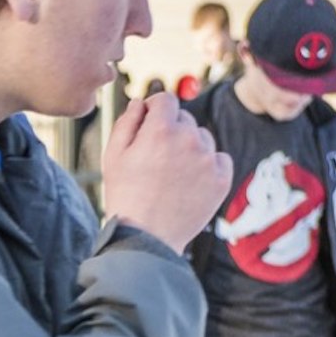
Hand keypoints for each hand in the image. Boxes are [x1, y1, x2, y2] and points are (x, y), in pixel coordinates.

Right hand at [96, 93, 229, 249]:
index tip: (151, 121)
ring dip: (190, 147)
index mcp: (160, 129)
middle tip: (156, 158)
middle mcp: (189, 139)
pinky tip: (189, 181)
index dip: (155, 108)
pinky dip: (207, 165)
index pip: (166, 99)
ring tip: (172, 173)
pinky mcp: (222, 178)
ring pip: (202, 138)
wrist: (146, 237)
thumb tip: (140, 103)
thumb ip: (126, 122)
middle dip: (171, 130)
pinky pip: (219, 158)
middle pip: (184, 119)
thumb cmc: (125, 196)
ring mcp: (208, 159)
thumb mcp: (113, 156)